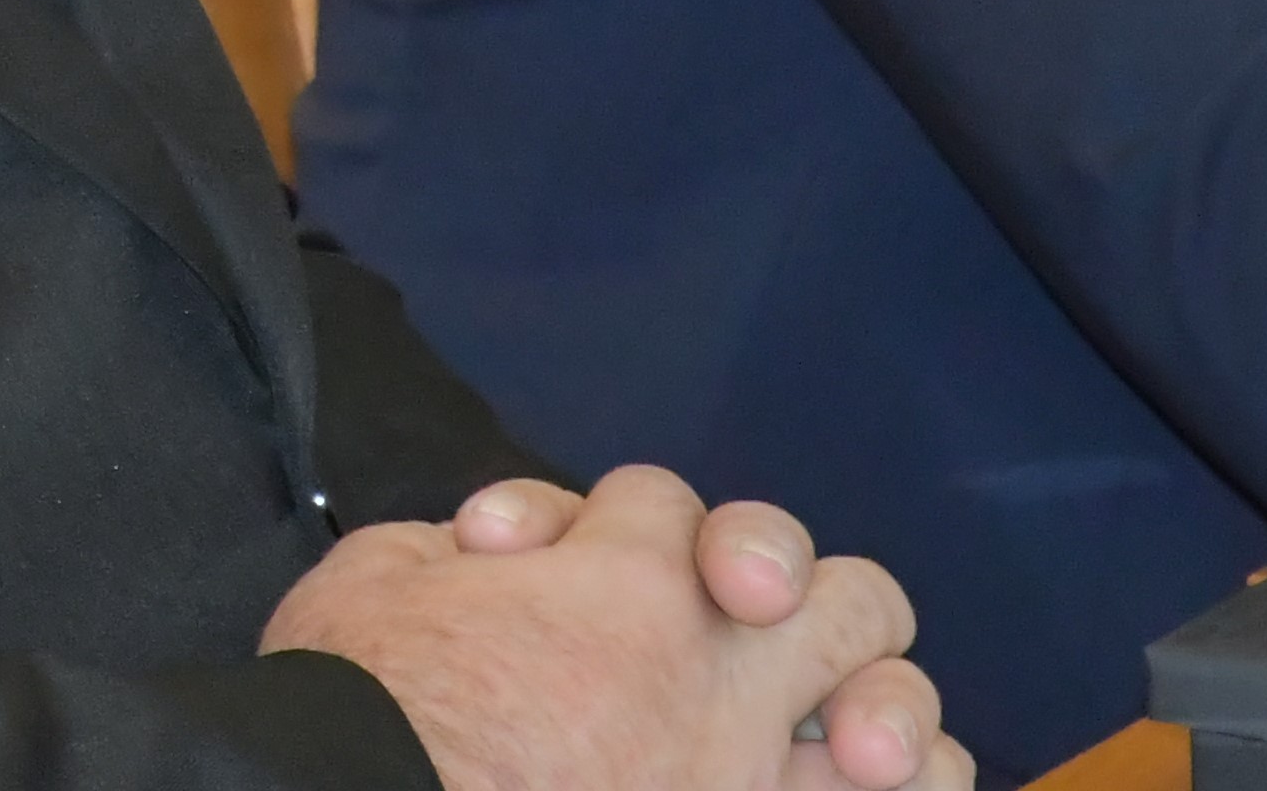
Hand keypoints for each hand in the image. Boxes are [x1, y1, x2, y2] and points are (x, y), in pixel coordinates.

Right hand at [263, 464, 967, 790]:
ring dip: (890, 711)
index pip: (663, 505)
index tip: (530, 565)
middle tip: (749, 624)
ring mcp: (752, 776)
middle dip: (798, 590)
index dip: (601, 524)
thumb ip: (471, 546)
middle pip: (845, 593)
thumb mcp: (384, 572)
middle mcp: (724, 673)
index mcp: (627, 582)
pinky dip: (899, 790)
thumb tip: (508, 553)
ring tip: (857, 739)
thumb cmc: (363, 700)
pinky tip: (870, 784)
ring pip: (904, 714)